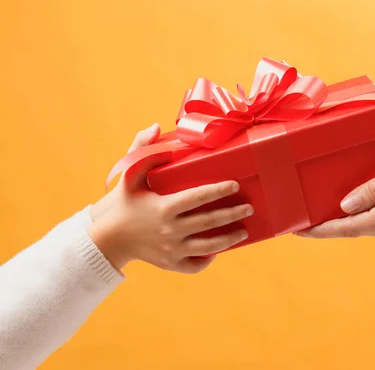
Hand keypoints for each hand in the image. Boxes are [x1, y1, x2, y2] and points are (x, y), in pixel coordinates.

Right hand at [89, 124, 253, 272]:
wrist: (108, 238)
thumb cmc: (124, 202)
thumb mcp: (129, 174)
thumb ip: (143, 149)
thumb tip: (156, 127)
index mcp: (164, 207)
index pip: (198, 197)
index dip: (219, 190)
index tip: (235, 185)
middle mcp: (170, 230)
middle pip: (210, 222)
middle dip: (233, 214)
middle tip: (249, 208)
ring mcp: (171, 249)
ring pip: (208, 247)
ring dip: (230, 239)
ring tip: (244, 231)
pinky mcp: (170, 263)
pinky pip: (195, 265)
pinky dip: (209, 259)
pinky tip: (218, 250)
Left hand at [297, 157, 374, 238]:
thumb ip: (372, 190)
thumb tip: (345, 207)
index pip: (347, 228)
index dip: (321, 230)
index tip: (298, 232)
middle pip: (357, 229)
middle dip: (331, 227)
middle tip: (307, 224)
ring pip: (371, 225)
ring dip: (349, 222)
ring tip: (327, 216)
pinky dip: (367, 216)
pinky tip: (359, 209)